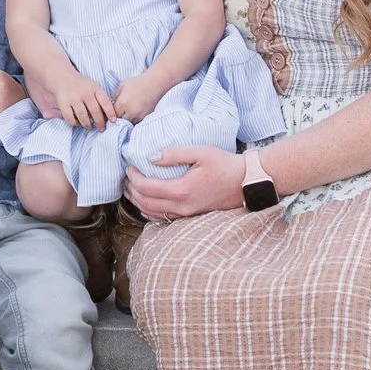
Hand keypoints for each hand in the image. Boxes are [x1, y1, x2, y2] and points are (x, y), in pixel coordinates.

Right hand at [56, 73, 116, 130]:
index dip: (110, 112)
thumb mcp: (94, 87)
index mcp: (94, 88)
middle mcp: (84, 92)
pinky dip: (75, 123)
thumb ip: (101, 99)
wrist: (63, 78)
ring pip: (83, 116)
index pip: (105, 101)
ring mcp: (73, 98)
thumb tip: (111, 115)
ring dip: (88, 124)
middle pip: (95, 111)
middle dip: (99, 122)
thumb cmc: (82, 86)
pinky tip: (78, 123)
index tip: (114, 121)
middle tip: (101, 129)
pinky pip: (70, 118)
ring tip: (90, 127)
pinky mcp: (63, 104)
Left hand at [111, 71, 169, 122]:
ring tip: (126, 113)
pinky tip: (133, 114)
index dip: (111, 113)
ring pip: (127, 123)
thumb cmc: (137, 82)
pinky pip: (135, 123)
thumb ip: (115, 96)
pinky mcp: (145, 117)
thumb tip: (110, 104)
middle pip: (119, 121)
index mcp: (122, 103)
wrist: (154, 84)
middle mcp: (130, 112)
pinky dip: (133, 120)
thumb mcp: (122, 86)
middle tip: (118, 113)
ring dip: (125, 120)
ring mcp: (138, 116)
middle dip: (117, 118)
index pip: (112, 115)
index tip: (111, 110)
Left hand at [123, 145, 245, 219]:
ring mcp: (186, 214)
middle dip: (131, 191)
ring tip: (130, 190)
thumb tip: (150, 156)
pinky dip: (149, 211)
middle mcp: (181, 206)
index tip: (129, 168)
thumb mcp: (200, 152)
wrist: (246, 182)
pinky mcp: (190, 215)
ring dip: (137, 202)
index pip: (146, 188)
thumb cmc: (224, 164)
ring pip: (152, 213)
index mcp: (182, 190)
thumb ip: (174, 154)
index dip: (133, 178)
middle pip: (145, 203)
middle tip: (124, 179)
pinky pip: (163, 218)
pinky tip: (146, 202)